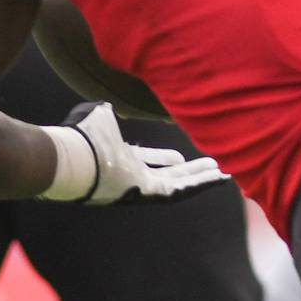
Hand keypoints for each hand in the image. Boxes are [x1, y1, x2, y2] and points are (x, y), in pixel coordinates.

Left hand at [51, 102, 229, 204]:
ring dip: (201, 179)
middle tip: (213, 166)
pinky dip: (200, 184)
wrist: (75, 158)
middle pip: (168, 176)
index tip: (181, 157)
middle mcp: (133, 176)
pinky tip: (218, 177)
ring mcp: (141, 188)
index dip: (165, 159)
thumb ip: (104, 113)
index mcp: (121, 159)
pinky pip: (179, 191)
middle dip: (191, 171)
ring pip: (178, 185)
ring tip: (225, 173)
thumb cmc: (82, 137)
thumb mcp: (98, 117)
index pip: (148, 161)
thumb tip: (105, 106)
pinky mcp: (149, 194)